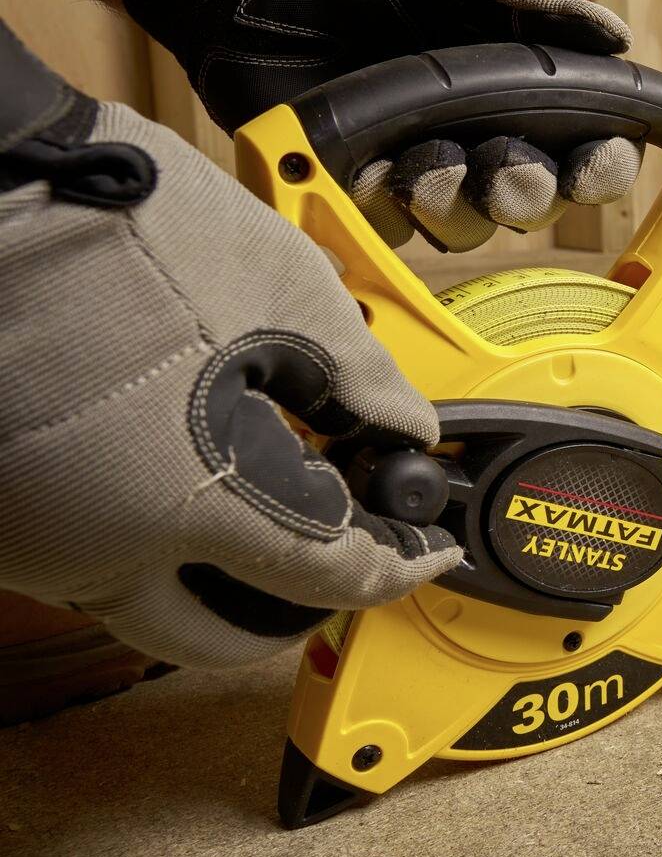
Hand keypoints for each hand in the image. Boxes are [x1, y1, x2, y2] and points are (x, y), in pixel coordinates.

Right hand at [0, 84, 461, 668]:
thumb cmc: (122, 225)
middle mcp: (93, 551)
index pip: (326, 578)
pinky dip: (150, 526)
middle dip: (292, 599)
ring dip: (216, 561)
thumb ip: (365, 383)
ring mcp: (28, 537)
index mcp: (186, 508)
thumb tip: (403, 428)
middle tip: (343, 546)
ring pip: (144, 596)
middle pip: (220, 631)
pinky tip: (190, 461)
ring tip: (276, 487)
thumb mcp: (290, 296)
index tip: (427, 552)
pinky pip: (86, 548)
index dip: (396, 567)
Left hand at [123, 0, 640, 251]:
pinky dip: (385, 200)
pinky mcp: (356, 187)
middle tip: (501, 166)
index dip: (602, 165)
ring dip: (454, 197)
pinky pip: (388, 228)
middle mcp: (480, 134)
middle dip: (527, 192)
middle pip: (535, 200)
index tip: (591, 161)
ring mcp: (419, 165)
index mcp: (518, 85)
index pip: (588, 145)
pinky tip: (368, 161)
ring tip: (423, 156)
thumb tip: (618, 34)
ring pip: (466, 225)